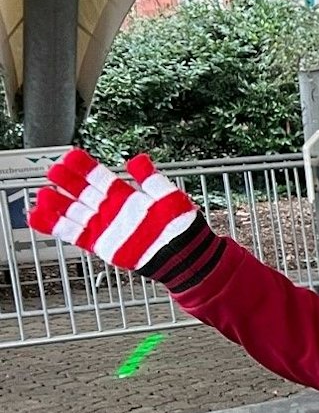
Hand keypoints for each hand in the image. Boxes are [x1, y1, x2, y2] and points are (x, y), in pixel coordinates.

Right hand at [28, 149, 204, 276]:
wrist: (186, 257)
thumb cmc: (182, 228)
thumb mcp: (170, 197)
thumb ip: (151, 179)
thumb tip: (137, 159)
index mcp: (128, 197)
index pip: (101, 178)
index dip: (86, 168)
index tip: (71, 156)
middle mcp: (113, 210)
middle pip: (84, 192)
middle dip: (68, 181)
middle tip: (52, 170)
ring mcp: (105, 227)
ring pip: (75, 212)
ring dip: (58, 203)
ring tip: (42, 193)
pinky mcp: (101, 244)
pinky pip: (73, 234)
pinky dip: (55, 226)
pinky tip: (38, 217)